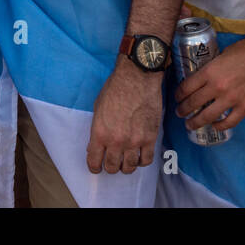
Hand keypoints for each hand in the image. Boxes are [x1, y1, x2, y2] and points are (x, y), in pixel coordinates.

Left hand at [86, 59, 162, 174]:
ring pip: (130, 167)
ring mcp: (134, 141)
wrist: (137, 77)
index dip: (94, 167)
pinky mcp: (150, 137)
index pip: (94, 161)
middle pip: (112, 167)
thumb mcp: (98, 108)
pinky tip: (139, 156)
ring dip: (126, 167)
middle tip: (112, 163)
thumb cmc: (116, 88)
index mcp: (100, 133)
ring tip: (126, 161)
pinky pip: (146, 160)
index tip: (96, 167)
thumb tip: (96, 145)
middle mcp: (116, 140)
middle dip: (111, 167)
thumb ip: (97, 129)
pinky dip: (142, 161)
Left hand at [174, 34, 244, 131]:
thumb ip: (212, 68)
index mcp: (210, 72)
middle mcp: (218, 87)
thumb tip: (205, 78)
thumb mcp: (222, 55)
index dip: (178, 95)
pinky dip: (219, 126)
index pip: (187, 87)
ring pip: (207, 116)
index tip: (177, 98)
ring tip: (190, 125)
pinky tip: (214, 126)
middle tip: (179, 113)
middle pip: (193, 103)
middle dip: (183, 110)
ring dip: (196, 122)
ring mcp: (232, 99)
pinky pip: (229, 122)